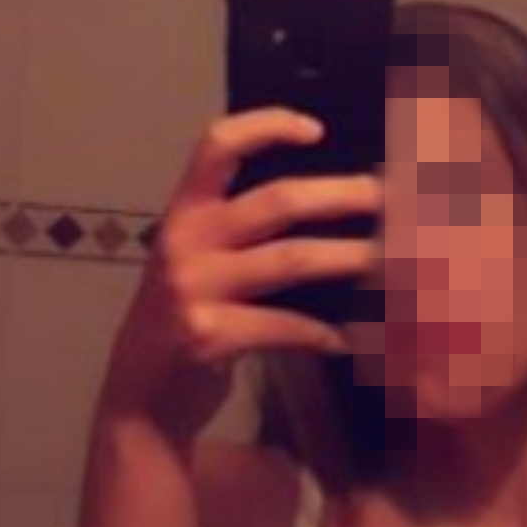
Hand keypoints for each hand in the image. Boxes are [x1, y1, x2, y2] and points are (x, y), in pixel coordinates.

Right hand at [96, 107, 382, 449]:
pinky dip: (321, 332)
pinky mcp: (208, 335)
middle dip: (341, 195)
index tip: (314, 128)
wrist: (140, 399)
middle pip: (277, 201)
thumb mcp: (196, 267)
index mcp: (182, 215)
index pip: (216, 147)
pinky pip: (284, 325)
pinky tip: (346, 340)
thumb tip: (321, 207)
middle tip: (386, 198)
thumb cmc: (181, 325)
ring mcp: (195, 289)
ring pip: (291, 259)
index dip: (265, 127)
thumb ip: (238, 236)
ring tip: (386, 260)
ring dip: (347, 257)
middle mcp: (185, 243)